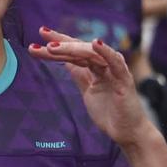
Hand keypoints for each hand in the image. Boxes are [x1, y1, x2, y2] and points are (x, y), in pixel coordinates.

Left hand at [28, 29, 151, 146]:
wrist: (127, 132)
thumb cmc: (110, 112)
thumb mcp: (88, 91)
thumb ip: (80, 75)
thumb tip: (66, 62)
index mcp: (95, 68)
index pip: (75, 51)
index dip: (59, 41)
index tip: (40, 34)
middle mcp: (105, 65)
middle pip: (80, 49)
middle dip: (59, 42)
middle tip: (41, 34)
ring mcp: (115, 71)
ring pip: (92, 54)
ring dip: (72, 48)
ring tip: (53, 46)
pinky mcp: (124, 80)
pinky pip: (115, 63)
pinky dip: (105, 52)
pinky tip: (95, 43)